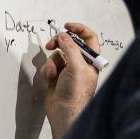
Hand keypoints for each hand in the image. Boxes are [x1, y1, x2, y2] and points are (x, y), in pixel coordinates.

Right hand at [40, 22, 100, 138]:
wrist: (64, 112)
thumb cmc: (76, 93)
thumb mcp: (76, 66)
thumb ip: (70, 48)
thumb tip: (63, 36)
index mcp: (91, 60)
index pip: (88, 38)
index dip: (78, 29)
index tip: (67, 26)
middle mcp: (80, 64)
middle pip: (69, 44)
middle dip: (58, 43)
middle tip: (51, 44)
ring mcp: (68, 70)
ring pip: (56, 55)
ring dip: (52, 62)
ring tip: (53, 73)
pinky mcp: (56, 77)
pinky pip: (49, 66)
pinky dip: (47, 71)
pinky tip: (50, 80)